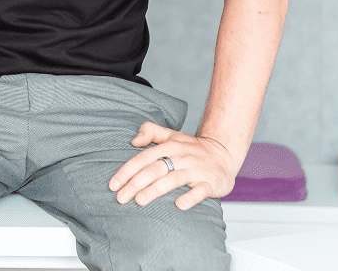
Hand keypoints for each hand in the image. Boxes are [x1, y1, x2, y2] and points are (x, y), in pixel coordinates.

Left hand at [108, 122, 239, 210]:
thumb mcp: (172, 135)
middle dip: (136, 183)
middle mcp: (182, 157)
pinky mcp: (210, 183)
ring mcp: (196, 170)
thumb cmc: (193, 148)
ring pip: (173, 179)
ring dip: (156, 190)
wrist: (224, 153)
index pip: (144, 158)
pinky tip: (178, 205)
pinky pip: (200, 191)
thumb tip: (133, 140)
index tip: (113, 184)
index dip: (127, 171)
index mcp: (170, 146)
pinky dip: (190, 197)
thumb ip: (151, 132)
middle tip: (120, 198)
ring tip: (139, 201)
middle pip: (155, 169)